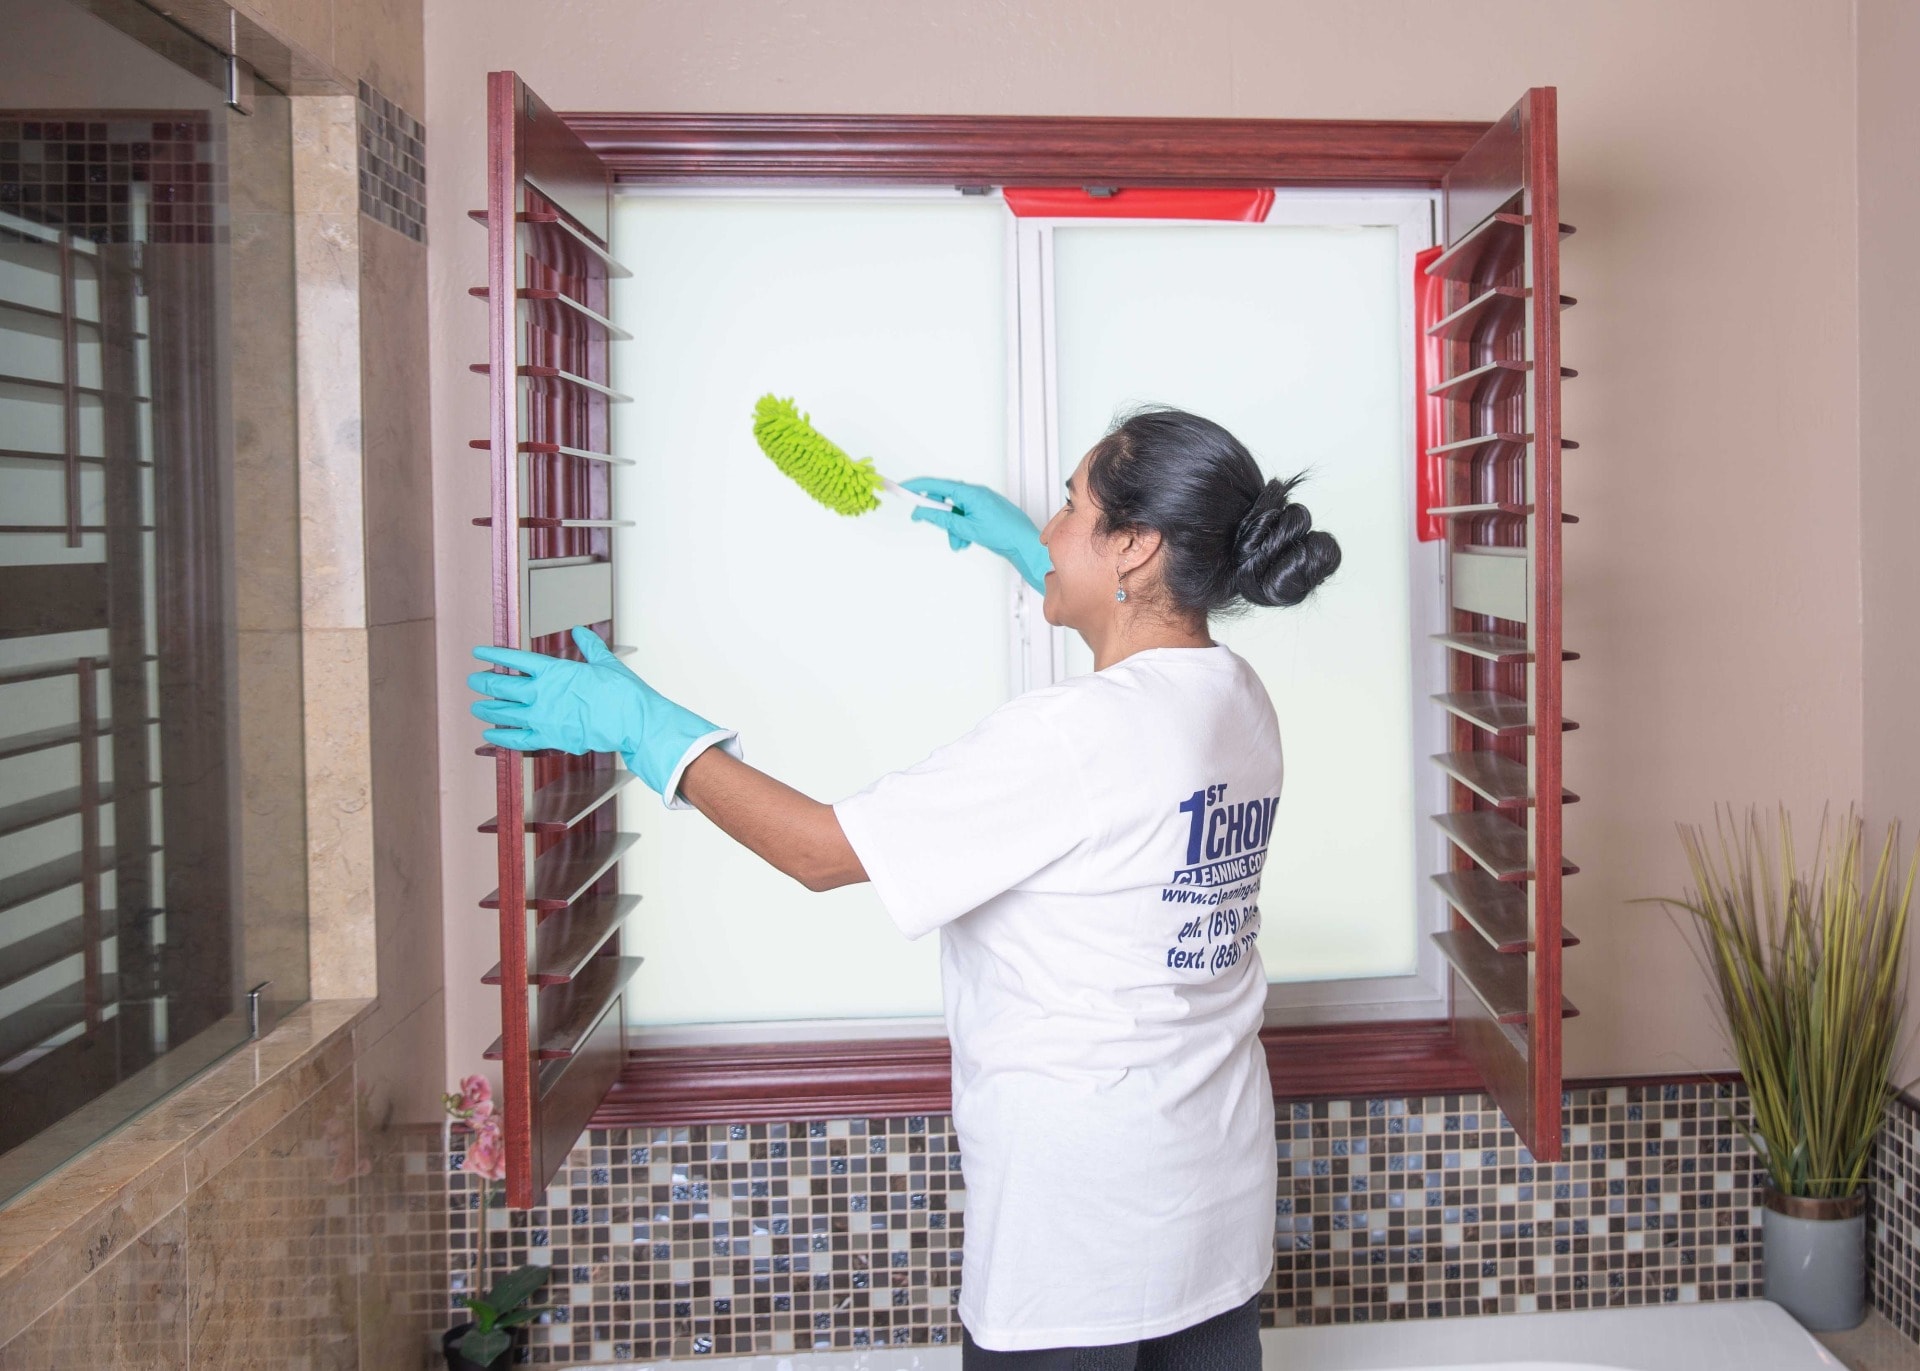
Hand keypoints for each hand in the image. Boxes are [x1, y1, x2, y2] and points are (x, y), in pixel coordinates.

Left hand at [468, 626, 738, 807]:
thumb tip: (580, 631)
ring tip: (475, 707)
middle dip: (484, 683)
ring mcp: (542, 718)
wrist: (632, 721)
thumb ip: (588, 646)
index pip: (514, 660)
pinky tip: (490, 734)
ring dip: (487, 709)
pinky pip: (517, 739)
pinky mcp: (549, 738)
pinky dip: (501, 736)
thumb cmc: (622, 692)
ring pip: (504, 713)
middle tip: (473, 681)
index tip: (478, 652)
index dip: (493, 655)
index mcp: (554, 671)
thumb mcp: (605, 662)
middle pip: (502, 687)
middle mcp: (542, 694)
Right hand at [901, 477, 1052, 593]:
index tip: (903, 488)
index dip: (917, 487)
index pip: (937, 485)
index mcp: (970, 493)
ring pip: (954, 512)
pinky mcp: (983, 511)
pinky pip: (964, 516)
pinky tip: (966, 541)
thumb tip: (925, 512)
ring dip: (951, 528)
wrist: (1025, 544)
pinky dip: (960, 529)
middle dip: (938, 516)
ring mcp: (980, 502)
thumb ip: (943, 520)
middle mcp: (975, 494)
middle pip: (944, 499)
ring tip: (959, 542)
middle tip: (929, 524)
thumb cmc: (1004, 533)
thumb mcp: (967, 529)